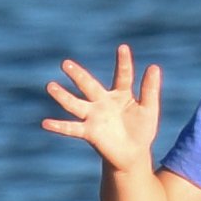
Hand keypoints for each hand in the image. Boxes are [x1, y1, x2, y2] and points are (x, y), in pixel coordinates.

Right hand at [42, 45, 163, 171]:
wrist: (134, 154)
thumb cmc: (142, 129)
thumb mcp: (149, 108)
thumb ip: (149, 89)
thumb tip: (154, 66)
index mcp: (121, 94)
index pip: (122, 75)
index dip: (123, 62)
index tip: (123, 47)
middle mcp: (103, 102)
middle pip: (89, 86)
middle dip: (78, 75)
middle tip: (66, 63)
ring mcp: (94, 117)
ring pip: (75, 104)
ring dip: (62, 96)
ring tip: (50, 86)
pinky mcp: (89, 132)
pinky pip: (71, 128)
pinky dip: (59, 126)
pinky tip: (46, 123)